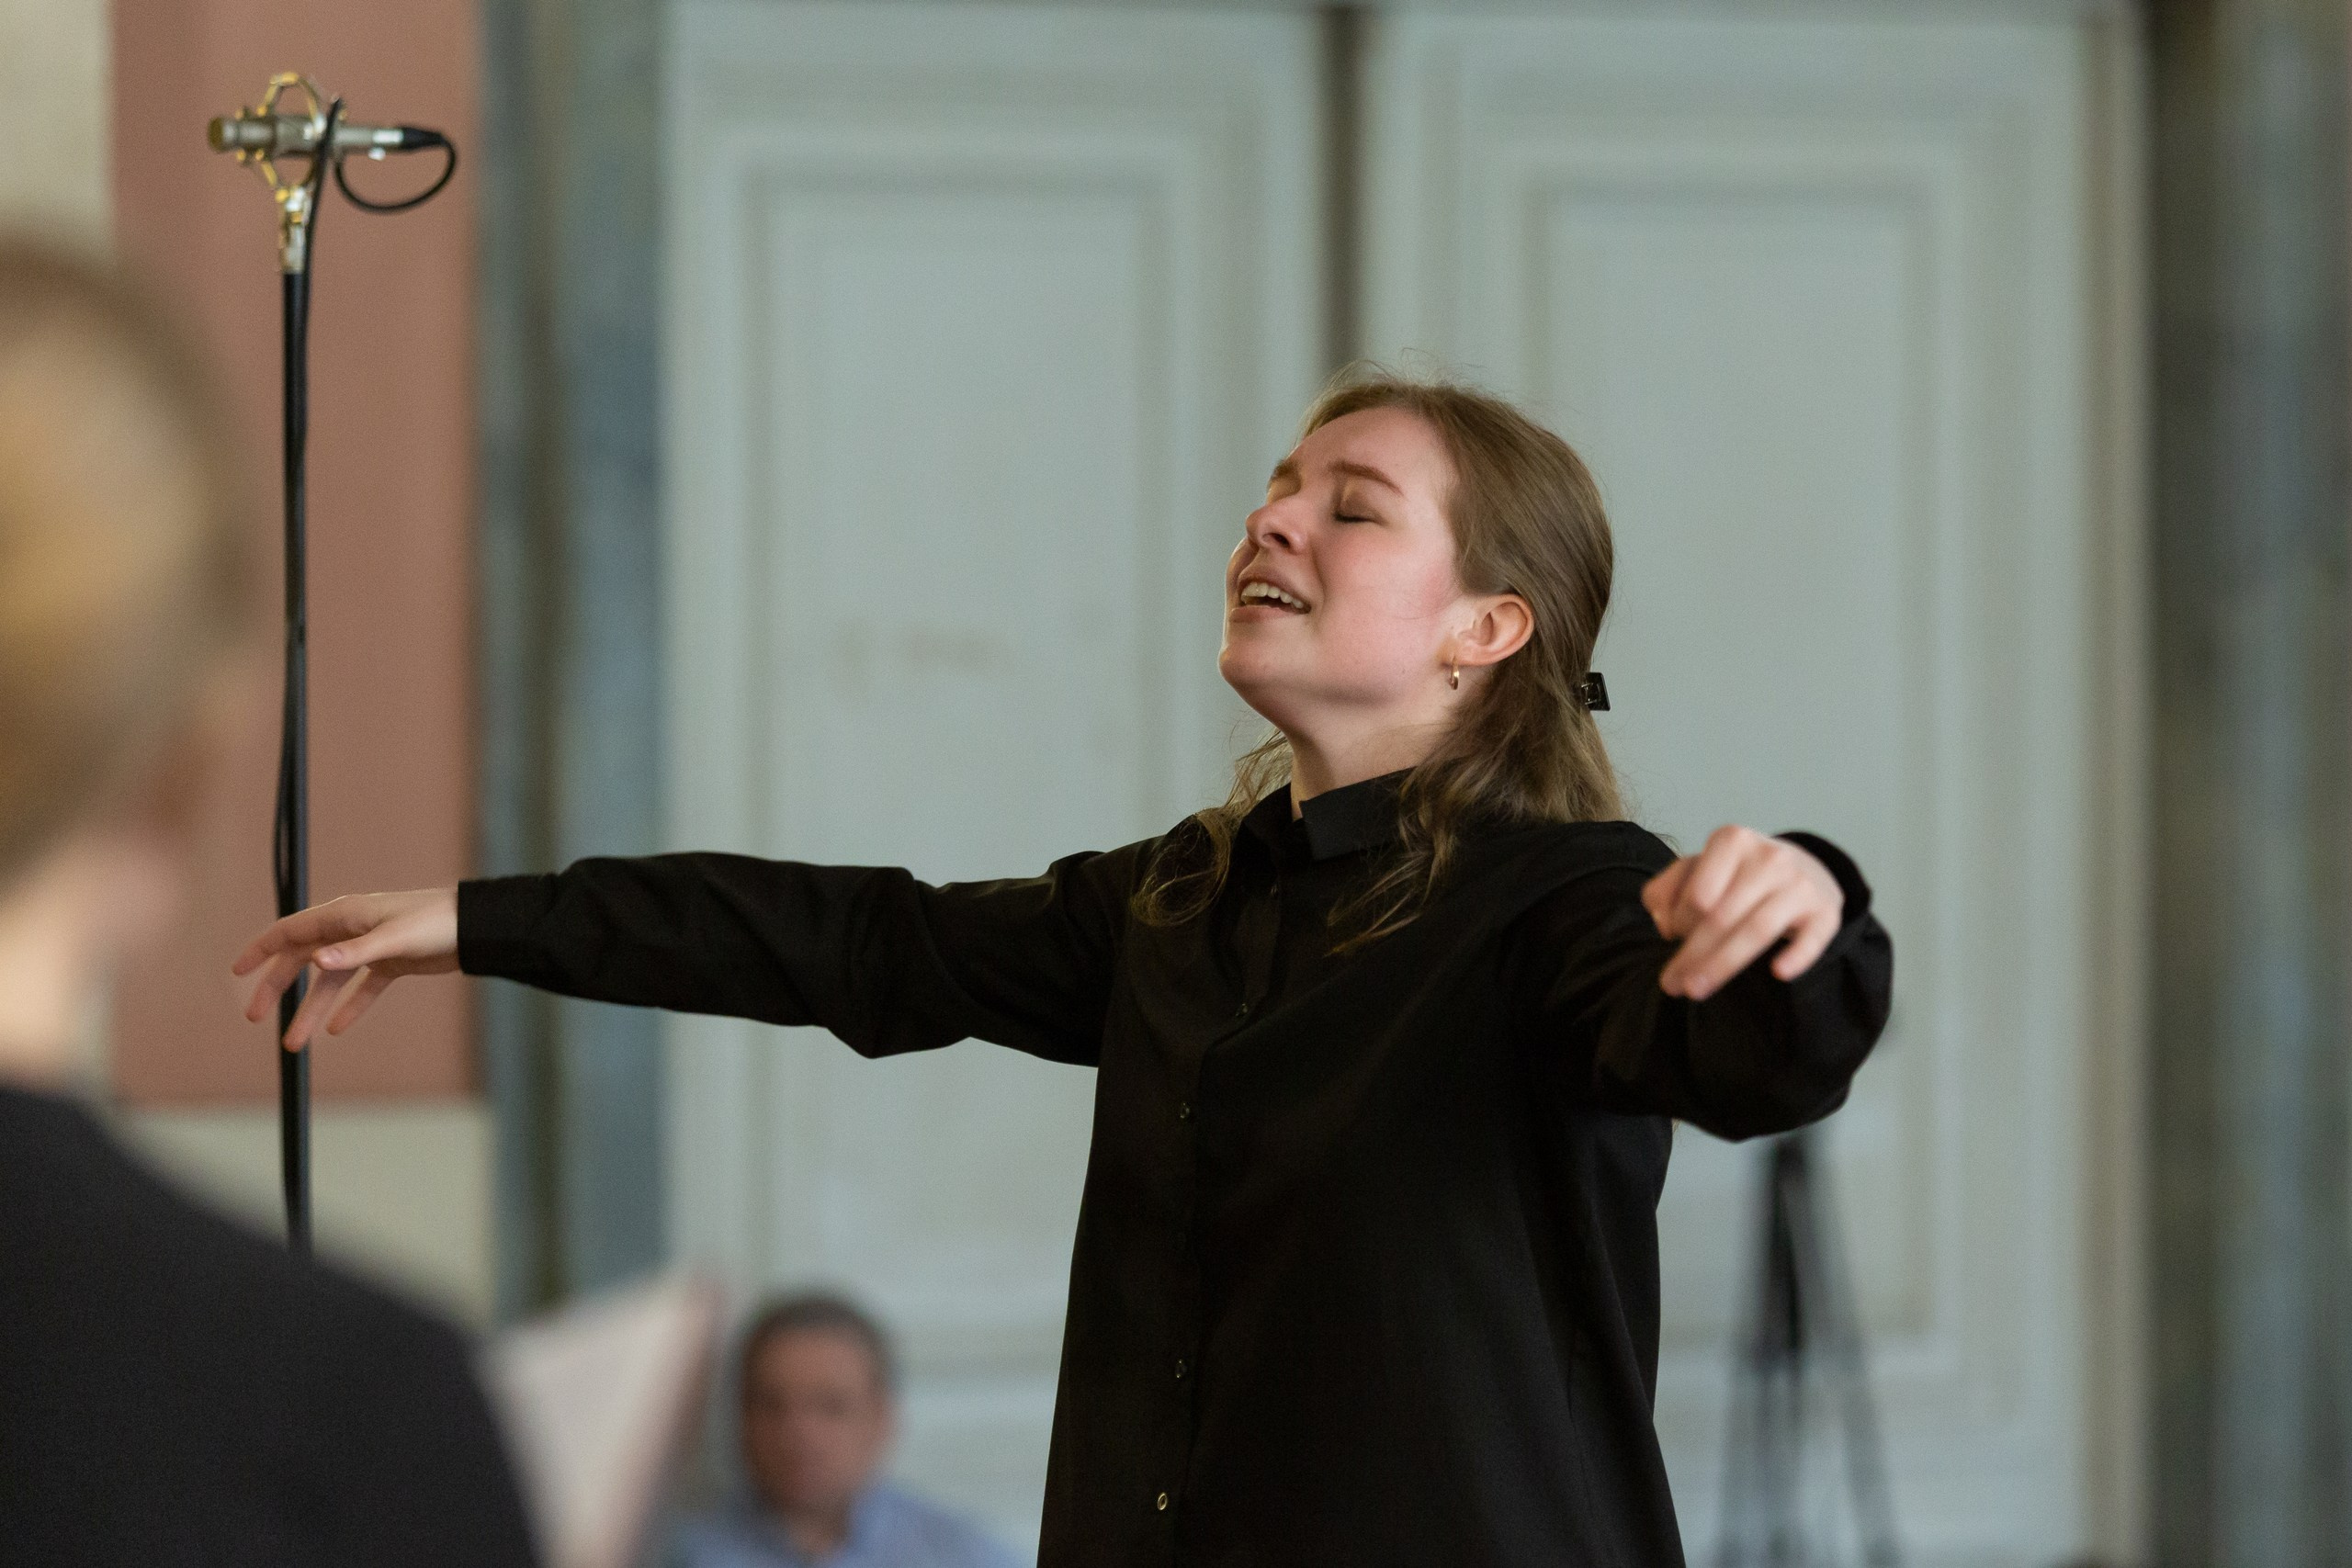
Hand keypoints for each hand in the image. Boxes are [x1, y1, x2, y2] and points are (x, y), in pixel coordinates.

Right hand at [232, 887, 459, 1049]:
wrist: (476, 928)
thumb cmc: (435, 923)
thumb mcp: (393, 939)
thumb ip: (354, 952)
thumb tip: (315, 962)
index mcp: (343, 915)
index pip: (289, 932)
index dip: (261, 950)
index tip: (236, 972)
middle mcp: (351, 929)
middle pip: (302, 961)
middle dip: (277, 989)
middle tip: (255, 1018)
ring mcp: (370, 947)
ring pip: (331, 981)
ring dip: (311, 1010)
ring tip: (295, 1043)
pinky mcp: (392, 963)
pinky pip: (362, 988)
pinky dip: (349, 1007)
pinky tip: (336, 1029)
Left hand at [1640, 827, 1842, 1000]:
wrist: (1805, 867)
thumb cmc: (1737, 874)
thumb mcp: (1698, 868)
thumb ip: (1666, 889)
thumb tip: (1663, 922)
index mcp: (1732, 840)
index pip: (1697, 894)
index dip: (1679, 923)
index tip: (1674, 938)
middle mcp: (1769, 857)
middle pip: (1722, 916)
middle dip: (1692, 956)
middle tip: (1671, 985)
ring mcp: (1800, 884)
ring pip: (1757, 930)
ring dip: (1722, 965)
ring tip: (1696, 991)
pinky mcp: (1825, 912)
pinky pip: (1812, 938)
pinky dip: (1797, 956)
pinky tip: (1779, 973)